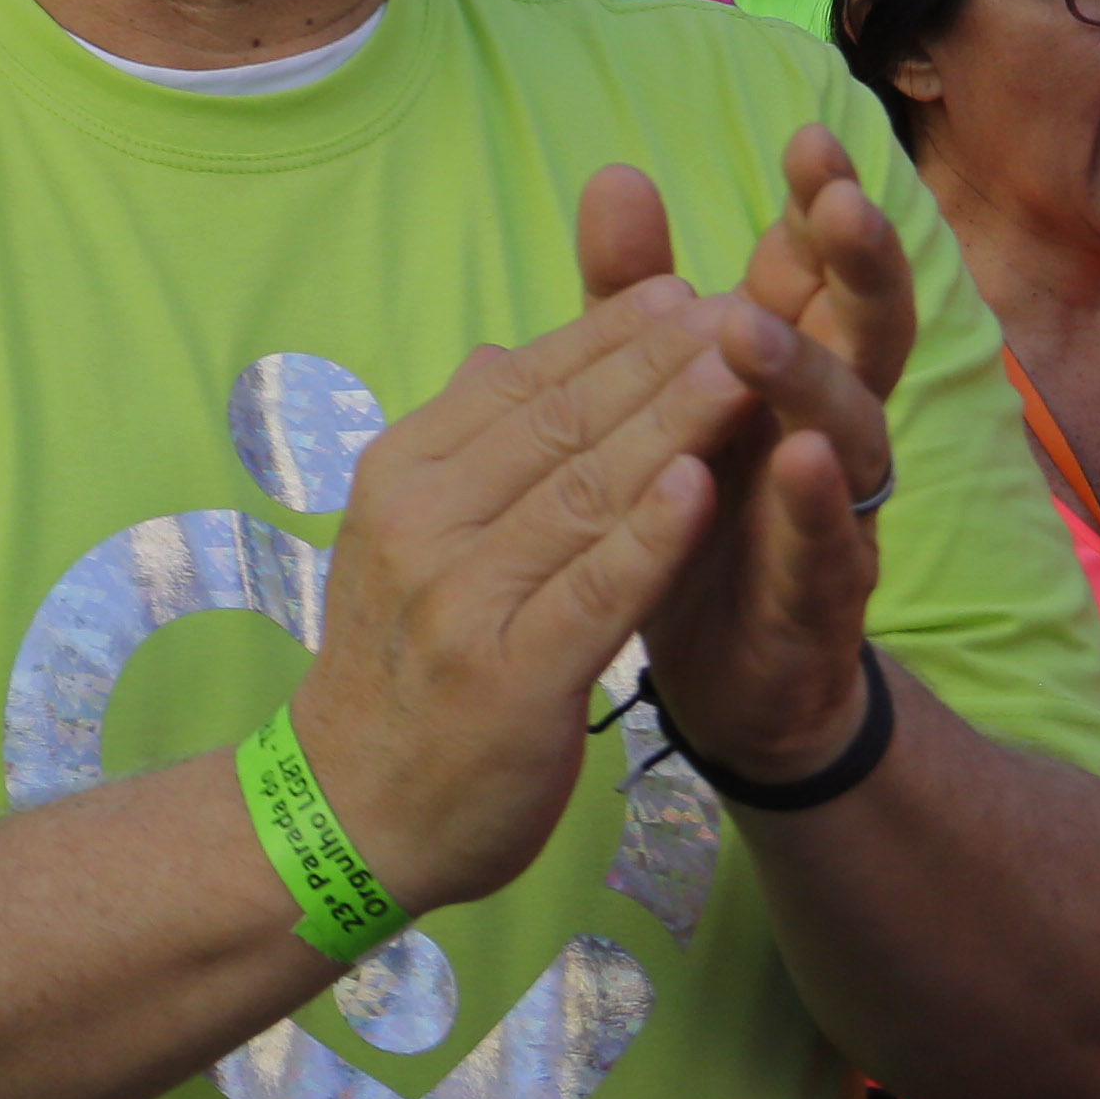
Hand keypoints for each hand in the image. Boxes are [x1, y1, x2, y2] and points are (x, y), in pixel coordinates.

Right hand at [288, 235, 777, 907]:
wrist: (354, 808)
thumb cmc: (398, 667)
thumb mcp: (403, 539)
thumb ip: (462, 450)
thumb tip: (500, 354)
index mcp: (401, 474)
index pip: (519, 382)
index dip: (608, 333)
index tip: (686, 290)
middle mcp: (423, 520)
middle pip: (560, 422)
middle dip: (657, 360)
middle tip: (742, 307)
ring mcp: (462, 595)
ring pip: (587, 490)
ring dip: (673, 424)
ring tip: (745, 372)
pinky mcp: (512, 671)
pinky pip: (596, 587)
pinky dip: (651, 534)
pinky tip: (703, 486)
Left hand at [629, 134, 909, 787]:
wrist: (727, 678)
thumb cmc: (696, 508)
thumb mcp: (653, 393)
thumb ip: (635, 295)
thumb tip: (617, 172)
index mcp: (787, 372)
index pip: (813, 274)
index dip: (819, 208)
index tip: (810, 135)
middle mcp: (826, 430)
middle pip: (862, 332)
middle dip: (857, 265)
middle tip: (839, 202)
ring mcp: (834, 516)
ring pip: (851, 436)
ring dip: (812, 380)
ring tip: (758, 332)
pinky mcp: (820, 603)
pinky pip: (830, 550)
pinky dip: (816, 508)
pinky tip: (798, 464)